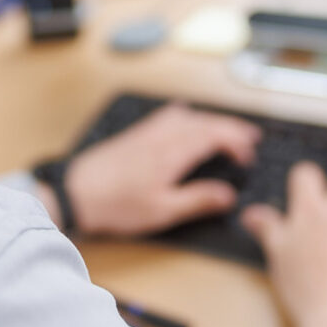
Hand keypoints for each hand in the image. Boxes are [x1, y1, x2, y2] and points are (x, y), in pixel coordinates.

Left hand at [52, 102, 261, 237]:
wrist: (75, 192)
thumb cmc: (116, 205)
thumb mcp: (162, 211)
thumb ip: (197, 200)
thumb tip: (228, 196)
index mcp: (172, 152)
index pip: (213, 136)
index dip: (236, 142)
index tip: (248, 157)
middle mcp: (161, 135)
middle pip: (204, 122)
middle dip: (230, 127)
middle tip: (250, 138)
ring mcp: (147, 132)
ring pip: (187, 116)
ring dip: (210, 120)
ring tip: (226, 130)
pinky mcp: (135, 135)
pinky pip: (168, 115)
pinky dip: (186, 116)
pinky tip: (185, 118)